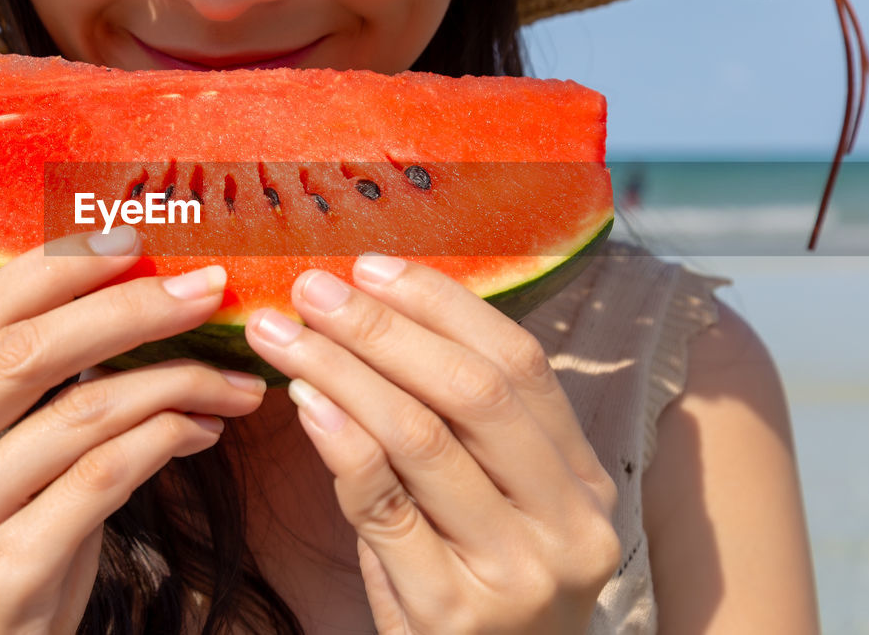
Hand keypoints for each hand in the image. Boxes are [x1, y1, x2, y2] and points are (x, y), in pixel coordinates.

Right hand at [0, 227, 267, 633]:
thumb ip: (18, 413)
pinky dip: (168, 439)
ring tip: (230, 380)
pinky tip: (204, 429)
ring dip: (174, 383)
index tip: (127, 239)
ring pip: (78, 415)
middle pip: (21, 355)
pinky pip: (104, 478)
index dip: (51, 269)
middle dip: (126, 308)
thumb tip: (119, 316)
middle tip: (204, 289)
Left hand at [244, 254, 619, 633]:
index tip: (371, 267)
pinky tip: (303, 400)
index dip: (442, 305)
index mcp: (583, 482)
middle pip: (471, 391)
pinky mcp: (452, 610)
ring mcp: (516, 570)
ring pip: (421, 437)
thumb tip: (371, 320)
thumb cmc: (473, 590)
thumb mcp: (493, 508)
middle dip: (383, 328)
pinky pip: (382, 504)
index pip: (519, 364)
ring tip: (285, 335)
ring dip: (342, 371)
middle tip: (314, 290)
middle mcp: (568, 523)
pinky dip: (338, 440)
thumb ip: (458, 431)